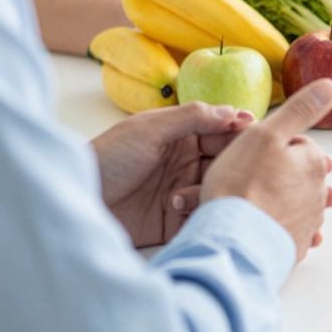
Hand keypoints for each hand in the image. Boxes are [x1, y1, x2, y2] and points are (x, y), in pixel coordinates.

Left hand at [92, 103, 252, 246]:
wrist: (75, 202)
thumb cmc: (106, 159)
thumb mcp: (149, 129)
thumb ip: (192, 117)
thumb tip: (234, 110)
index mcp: (179, 135)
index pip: (221, 130)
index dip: (240, 133)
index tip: (257, 137)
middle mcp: (185, 162)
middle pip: (225, 161)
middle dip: (233, 166)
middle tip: (239, 171)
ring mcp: (182, 191)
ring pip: (217, 189)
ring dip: (212, 191)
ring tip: (183, 196)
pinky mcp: (175, 221)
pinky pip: (203, 216)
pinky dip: (203, 214)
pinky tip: (185, 211)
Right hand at [203, 80, 331, 261]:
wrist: (233, 241)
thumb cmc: (243, 183)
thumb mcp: (267, 133)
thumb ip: (301, 109)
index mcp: (314, 162)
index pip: (297, 144)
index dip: (271, 145)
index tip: (251, 153)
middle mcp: (318, 194)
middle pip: (296, 174)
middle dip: (276, 174)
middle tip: (244, 178)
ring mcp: (308, 224)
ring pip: (292, 204)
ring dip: (276, 202)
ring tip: (248, 203)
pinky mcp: (294, 249)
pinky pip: (286, 232)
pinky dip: (274, 228)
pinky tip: (255, 227)